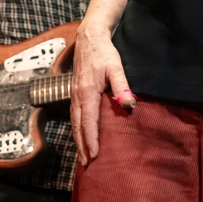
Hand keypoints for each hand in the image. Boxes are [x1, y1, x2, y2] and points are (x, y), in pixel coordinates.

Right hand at [71, 23, 134, 165]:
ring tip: (82, 156)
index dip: (91, 139)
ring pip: (74, 122)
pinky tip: (81, 136)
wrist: (89, 38)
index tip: (94, 155)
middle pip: (78, 126)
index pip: (89, 121)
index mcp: (88, 92)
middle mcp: (78, 96)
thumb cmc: (104, 52)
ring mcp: (74, 95)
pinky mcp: (75, 93)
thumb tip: (129, 105)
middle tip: (86, 163)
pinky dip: (77, 129)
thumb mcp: (116, 67)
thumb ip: (122, 86)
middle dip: (82, 145)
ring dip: (78, 140)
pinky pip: (75, 115)